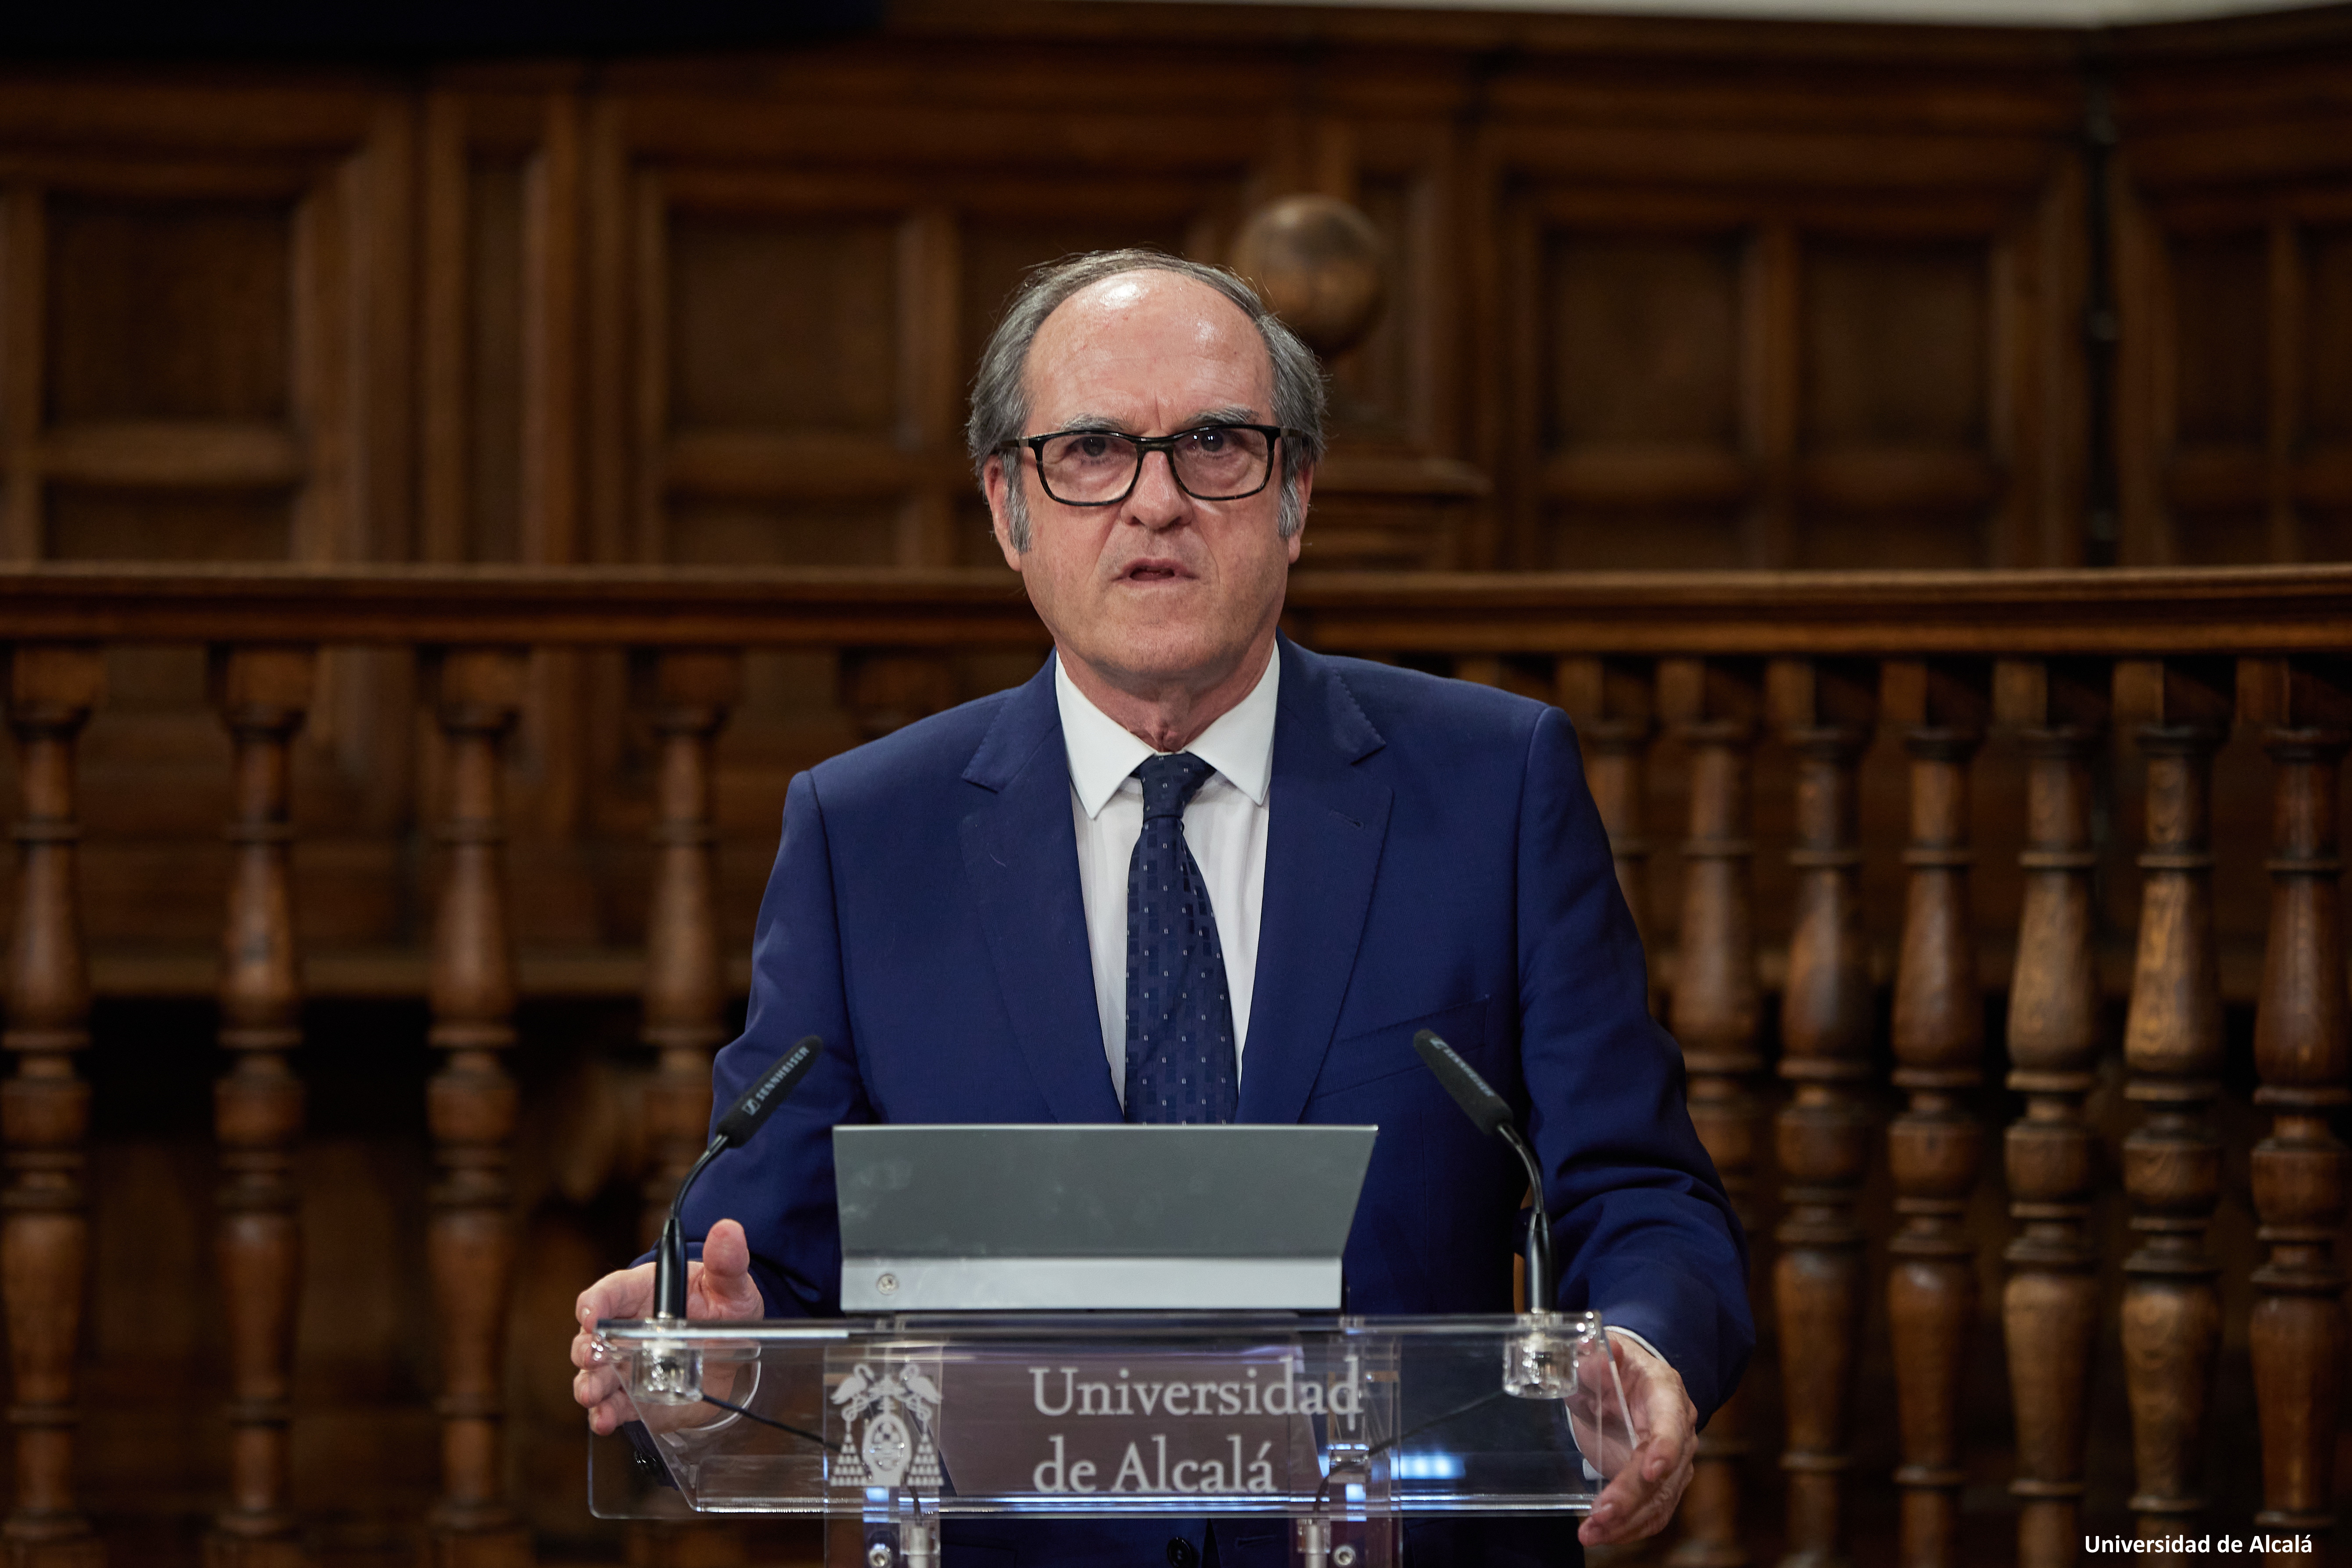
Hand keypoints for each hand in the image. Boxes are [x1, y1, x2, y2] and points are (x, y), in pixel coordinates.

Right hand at [569, 1218, 764, 1434]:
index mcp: (644, 1293)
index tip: (590, 1314)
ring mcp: (626, 1362)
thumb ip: (728, 1262)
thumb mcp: (731, 1287)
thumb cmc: (723, 1309)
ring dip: (590, 1384)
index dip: (596, 1302)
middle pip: (593, 1335)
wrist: (731, 1354)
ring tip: (592, 1394)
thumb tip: (728, 1229)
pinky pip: (613, 1404)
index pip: (610, 1292)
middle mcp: (627, 1328)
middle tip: (592, 1357)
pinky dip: (605, 1413)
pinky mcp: (632, 1394)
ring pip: (596, 1372)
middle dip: (587, 1347)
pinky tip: (603, 1420)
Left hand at [1577, 1331, 1697, 1546]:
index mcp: (1666, 1393)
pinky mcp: (1665, 1484)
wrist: (1626, 1383)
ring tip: (1591, 1533)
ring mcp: (1676, 1461)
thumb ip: (1593, 1359)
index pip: (1671, 1423)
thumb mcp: (1597, 1357)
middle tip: (1600, 1514)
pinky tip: (1605, 1536)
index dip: (1664, 1448)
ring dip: (1627, 1521)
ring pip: (1659, 1500)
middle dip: (1631, 1496)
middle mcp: (1679, 1429)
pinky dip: (1630, 1528)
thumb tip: (1595, 1353)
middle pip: (1664, 1473)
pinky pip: (1654, 1512)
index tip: (1650, 1471)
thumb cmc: (1613, 1369)